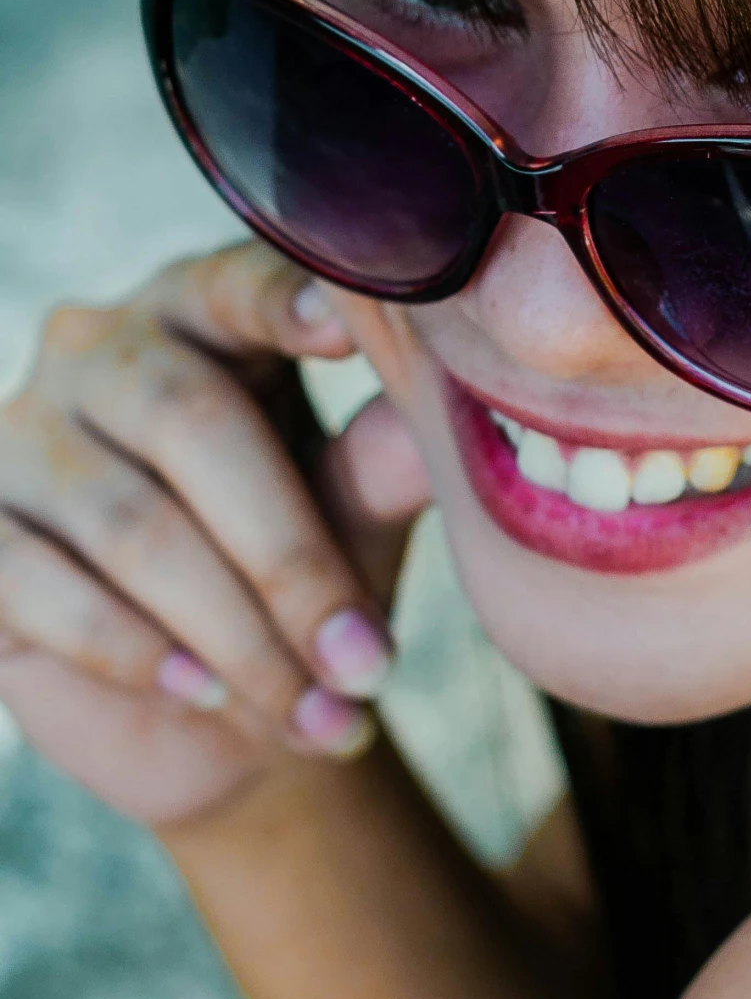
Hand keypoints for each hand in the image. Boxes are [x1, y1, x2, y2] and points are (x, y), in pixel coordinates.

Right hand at [0, 243, 430, 827]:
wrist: (227, 713)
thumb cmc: (305, 574)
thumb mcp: (355, 509)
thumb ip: (387, 455)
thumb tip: (460, 406)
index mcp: (205, 310)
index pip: (238, 284)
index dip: (283, 302)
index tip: (344, 329)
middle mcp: (100, 350)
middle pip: (190, 422)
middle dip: (290, 558)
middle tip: (369, 660)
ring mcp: (23, 436)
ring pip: (130, 526)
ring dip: (233, 633)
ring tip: (317, 710)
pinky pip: (41, 586)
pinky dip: (134, 650)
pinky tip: (204, 692)